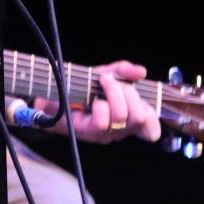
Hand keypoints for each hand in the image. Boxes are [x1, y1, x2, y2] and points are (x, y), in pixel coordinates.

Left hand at [34, 60, 160, 143]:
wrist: (52, 94)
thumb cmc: (79, 87)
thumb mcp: (104, 74)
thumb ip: (123, 71)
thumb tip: (141, 72)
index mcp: (126, 118)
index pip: (150, 129)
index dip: (152, 118)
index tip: (143, 103)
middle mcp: (118, 129)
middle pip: (139, 116)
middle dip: (128, 92)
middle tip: (111, 82)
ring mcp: (104, 133)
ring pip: (122, 117)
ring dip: (114, 94)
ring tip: (102, 83)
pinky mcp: (88, 132)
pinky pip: (103, 121)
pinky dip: (101, 105)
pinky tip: (93, 99)